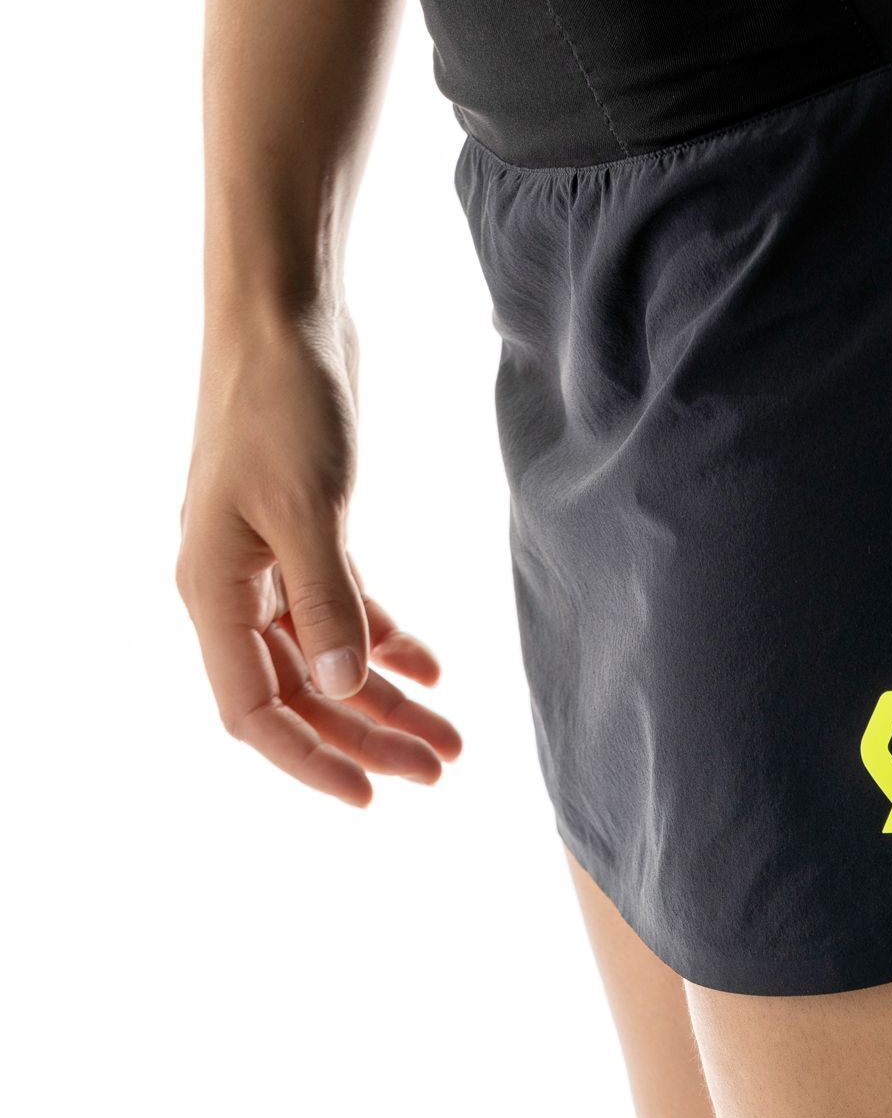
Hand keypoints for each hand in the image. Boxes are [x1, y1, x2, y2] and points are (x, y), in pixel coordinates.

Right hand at [176, 306, 461, 804]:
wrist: (285, 323)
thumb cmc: (282, 406)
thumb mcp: (309, 509)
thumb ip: (326, 601)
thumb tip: (343, 688)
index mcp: (213, 592)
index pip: (254, 710)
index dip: (312, 758)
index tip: (372, 795)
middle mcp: (234, 589)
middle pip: (300, 695)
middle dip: (369, 738)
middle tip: (440, 770)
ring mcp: (270, 566)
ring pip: (327, 661)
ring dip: (387, 702)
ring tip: (452, 739)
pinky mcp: (309, 538)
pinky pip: (345, 615)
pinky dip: (388, 644)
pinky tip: (434, 672)